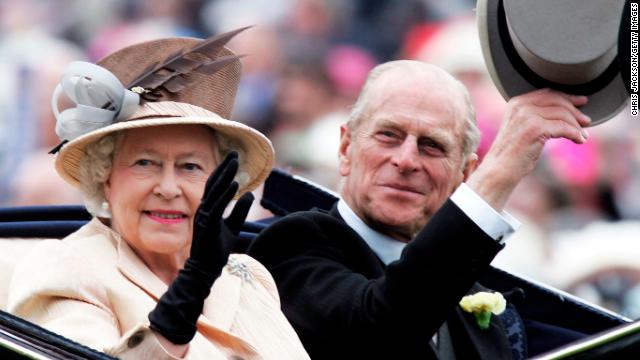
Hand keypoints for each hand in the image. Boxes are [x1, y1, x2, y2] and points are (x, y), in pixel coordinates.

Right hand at [149, 151, 254, 343]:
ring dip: (225, 176)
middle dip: (225, 168)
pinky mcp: (206, 226)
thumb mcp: (233, 227)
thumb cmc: (216, 249)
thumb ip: (239, 211)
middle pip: (214, 183)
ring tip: (235, 163)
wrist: (206, 270)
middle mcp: (204, 209)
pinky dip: (225, 194)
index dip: (224, 170)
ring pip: (214, 192)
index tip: (234, 157)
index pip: (216, 185)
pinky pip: (216, 207)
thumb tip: (250, 194)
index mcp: (209, 208)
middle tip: (235, 153)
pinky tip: (234, 185)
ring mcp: (203, 217)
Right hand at [467, 89, 590, 209]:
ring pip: (563, 114)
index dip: (567, 97)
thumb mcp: (521, 128)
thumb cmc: (512, 154)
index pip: (547, 93)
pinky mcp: (535, 128)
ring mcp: (527, 116)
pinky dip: (575, 134)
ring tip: (583, 135)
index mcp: (516, 103)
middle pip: (557, 101)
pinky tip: (580, 140)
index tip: (580, 103)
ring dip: (577, 125)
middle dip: (575, 111)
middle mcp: (521, 106)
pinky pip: (564, 127)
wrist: (499, 170)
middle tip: (586, 121)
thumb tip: (565, 112)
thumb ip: (535, 116)